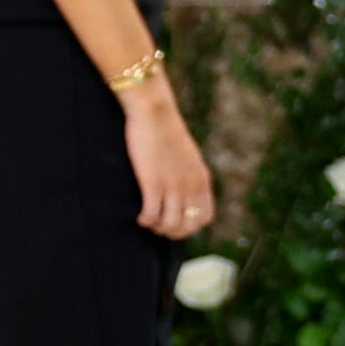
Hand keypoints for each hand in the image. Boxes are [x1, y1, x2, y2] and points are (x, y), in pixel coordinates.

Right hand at [121, 78, 213, 237]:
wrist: (155, 113)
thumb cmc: (167, 133)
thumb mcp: (189, 157)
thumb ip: (191, 176)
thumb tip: (185, 194)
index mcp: (202, 180)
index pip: (205, 218)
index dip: (190, 227)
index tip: (176, 223)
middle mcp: (191, 187)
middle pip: (187, 226)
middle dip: (172, 233)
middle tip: (158, 227)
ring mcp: (173, 186)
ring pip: (170, 224)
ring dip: (157, 228)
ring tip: (148, 222)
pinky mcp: (153, 183)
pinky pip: (152, 214)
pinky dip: (145, 220)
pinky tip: (139, 217)